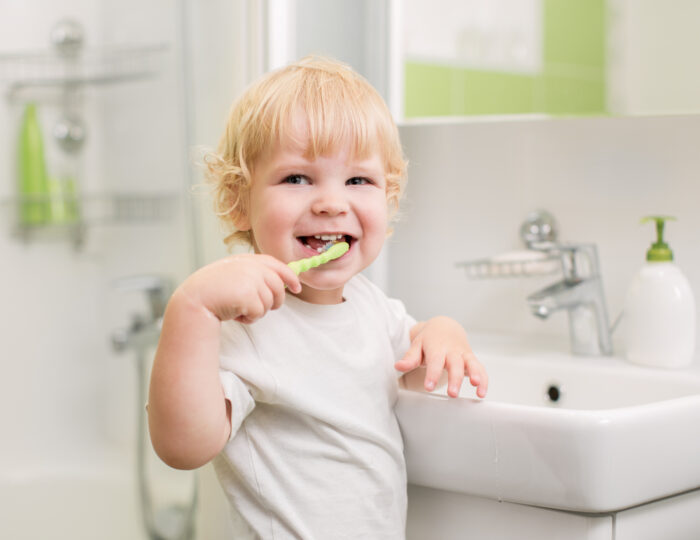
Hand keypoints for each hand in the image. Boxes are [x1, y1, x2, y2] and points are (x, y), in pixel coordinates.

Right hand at [180, 253, 301, 323]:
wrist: (194, 300)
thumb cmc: (211, 291)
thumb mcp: (232, 275)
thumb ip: (253, 274)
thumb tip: (280, 284)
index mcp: (246, 259)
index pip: (276, 265)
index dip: (289, 277)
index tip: (296, 287)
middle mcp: (251, 266)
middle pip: (279, 287)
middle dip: (275, 301)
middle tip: (257, 308)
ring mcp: (251, 279)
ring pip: (270, 302)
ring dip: (256, 311)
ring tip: (237, 308)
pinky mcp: (249, 295)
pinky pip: (260, 312)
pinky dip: (249, 318)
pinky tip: (234, 314)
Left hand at [395, 316, 487, 397]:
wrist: (445, 327)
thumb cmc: (429, 339)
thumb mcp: (417, 345)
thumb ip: (410, 358)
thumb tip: (398, 366)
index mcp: (436, 347)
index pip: (435, 361)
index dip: (432, 373)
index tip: (429, 386)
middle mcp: (452, 350)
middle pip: (455, 364)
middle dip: (455, 379)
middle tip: (452, 394)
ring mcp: (463, 354)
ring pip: (471, 364)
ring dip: (476, 375)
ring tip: (476, 387)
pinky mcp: (471, 359)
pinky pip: (480, 368)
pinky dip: (484, 379)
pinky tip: (482, 393)